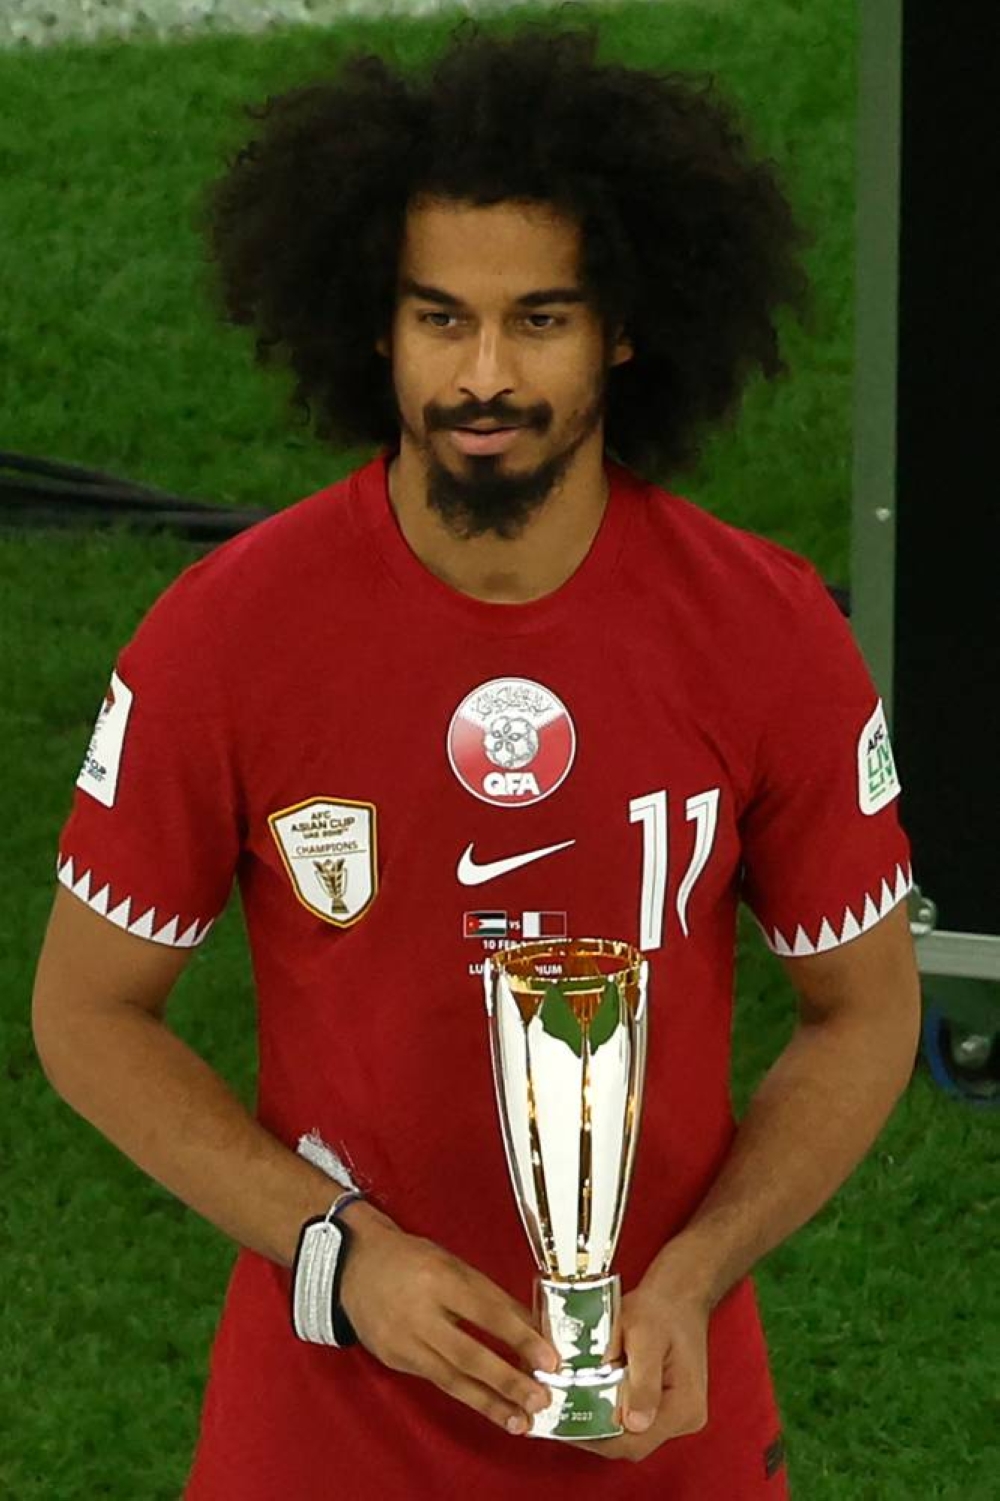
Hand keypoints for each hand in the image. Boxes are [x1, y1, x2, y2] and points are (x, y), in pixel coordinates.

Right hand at [339, 1214, 560, 1438]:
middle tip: (540, 1400)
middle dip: (507, 1381)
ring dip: (490, 1403)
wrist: (353, 1267)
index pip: (486, 1312)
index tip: (549, 1359)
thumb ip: (490, 1295)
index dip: (519, 1337)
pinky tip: (490, 1408)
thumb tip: (532, 1327)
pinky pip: (437, 1381)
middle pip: (468, 1354)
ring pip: (452, 1379)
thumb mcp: (453, 1265)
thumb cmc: (413, 1261)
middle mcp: (420, 1314)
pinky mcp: (396, 1362)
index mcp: (439, 1278)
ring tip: (521, 1421)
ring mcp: (404, 1342)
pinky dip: (467, 1396)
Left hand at [562, 1262, 710, 1462]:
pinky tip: (589, 1395)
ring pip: (629, 1432)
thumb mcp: (645, 1335)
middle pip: (630, 1442)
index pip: (635, 1442)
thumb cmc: (661, 1307)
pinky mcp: (663, 1404)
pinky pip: (632, 1417)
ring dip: (600, 1421)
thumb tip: (634, 1424)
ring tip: (568, 1404)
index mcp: (683, 1406)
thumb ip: (642, 1380)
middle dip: (593, 1430)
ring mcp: (674, 1413)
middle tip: (558, 1412)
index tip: (563, 1424)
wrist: (678, 1292)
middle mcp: (683, 1418)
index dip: (596, 1437)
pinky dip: (609, 1410)